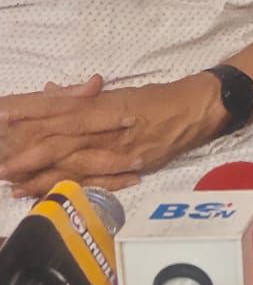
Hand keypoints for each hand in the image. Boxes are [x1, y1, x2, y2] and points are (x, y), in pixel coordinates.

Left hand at [0, 75, 221, 197]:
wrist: (201, 109)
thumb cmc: (162, 96)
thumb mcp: (124, 91)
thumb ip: (87, 97)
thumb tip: (50, 91)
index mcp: (110, 109)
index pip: (64, 114)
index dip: (34, 119)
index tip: (6, 120)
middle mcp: (114, 134)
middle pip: (65, 146)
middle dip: (31, 158)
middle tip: (4, 168)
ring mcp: (123, 155)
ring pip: (77, 168)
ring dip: (44, 178)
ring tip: (16, 185)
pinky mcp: (132, 170)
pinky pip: (99, 182)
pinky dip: (74, 187)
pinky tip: (53, 193)